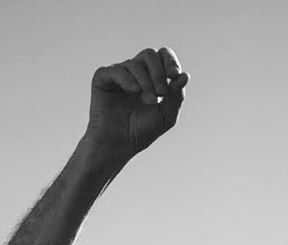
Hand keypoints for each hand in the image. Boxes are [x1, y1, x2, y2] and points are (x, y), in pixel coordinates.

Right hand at [84, 47, 188, 161]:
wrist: (118, 146)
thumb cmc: (140, 132)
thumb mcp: (166, 116)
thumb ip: (177, 96)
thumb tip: (185, 75)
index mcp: (150, 77)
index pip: (162, 56)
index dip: (170, 61)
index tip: (174, 75)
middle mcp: (133, 72)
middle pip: (149, 55)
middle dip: (159, 73)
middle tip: (161, 93)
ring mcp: (117, 75)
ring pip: (135, 64)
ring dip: (146, 82)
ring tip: (149, 101)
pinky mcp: (102, 80)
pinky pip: (116, 70)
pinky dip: (127, 79)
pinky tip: (134, 91)